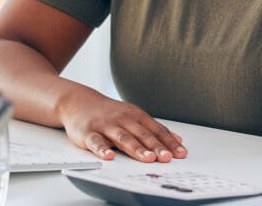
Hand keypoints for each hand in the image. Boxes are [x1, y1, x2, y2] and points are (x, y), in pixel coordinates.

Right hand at [58, 86, 186, 162]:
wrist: (80, 102)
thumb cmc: (111, 113)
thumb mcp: (134, 116)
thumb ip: (153, 129)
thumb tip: (176, 140)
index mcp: (136, 116)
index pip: (156, 130)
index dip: (168, 142)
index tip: (180, 153)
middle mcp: (123, 119)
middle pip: (142, 134)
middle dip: (156, 146)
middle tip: (167, 157)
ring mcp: (106, 125)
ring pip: (123, 138)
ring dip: (136, 148)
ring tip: (148, 158)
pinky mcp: (88, 133)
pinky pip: (96, 142)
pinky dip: (102, 150)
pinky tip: (109, 157)